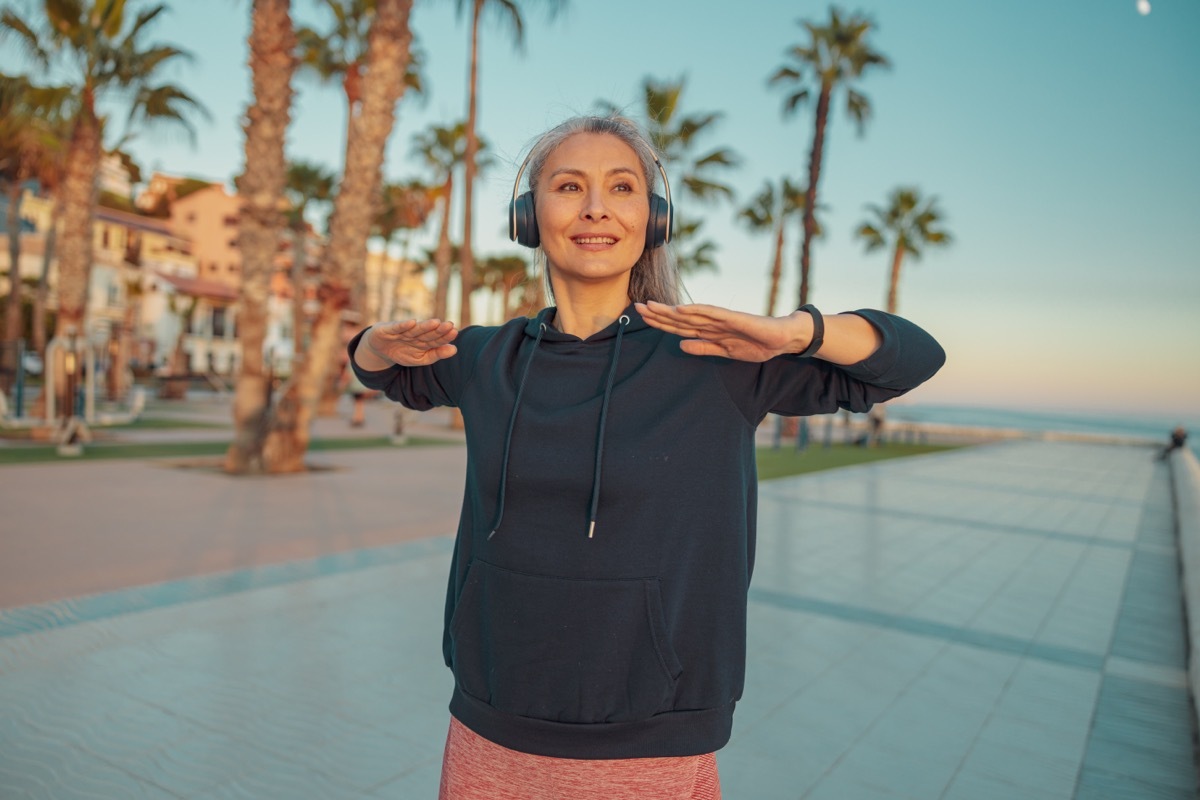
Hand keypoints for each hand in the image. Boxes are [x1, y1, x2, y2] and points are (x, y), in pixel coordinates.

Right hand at [360, 319, 458, 367]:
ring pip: (415, 329)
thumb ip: (437, 354)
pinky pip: (397, 327)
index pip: (437, 339)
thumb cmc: (403, 352)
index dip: (445, 336)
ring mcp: (402, 331)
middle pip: (428, 333)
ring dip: (425, 326)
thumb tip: (455, 349)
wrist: (380, 349)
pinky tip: (412, 322)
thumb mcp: (420, 358)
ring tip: (436, 323)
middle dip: (438, 330)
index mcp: (424, 341)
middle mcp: (415, 334)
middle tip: (450, 325)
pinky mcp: (388, 329)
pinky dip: (404, 325)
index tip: (455, 332)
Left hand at [636, 301, 813, 361]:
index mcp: (709, 332)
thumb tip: (681, 346)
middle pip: (679, 319)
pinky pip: (712, 314)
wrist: (782, 338)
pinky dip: (696, 310)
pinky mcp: (734, 318)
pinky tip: (681, 308)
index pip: (679, 327)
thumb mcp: (725, 351)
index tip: (641, 318)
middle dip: (658, 314)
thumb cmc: (757, 343)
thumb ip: (704, 348)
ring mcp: (722, 320)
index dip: (660, 323)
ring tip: (651, 306)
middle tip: (636, 307)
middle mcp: (711, 323)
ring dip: (670, 311)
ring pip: (690, 315)